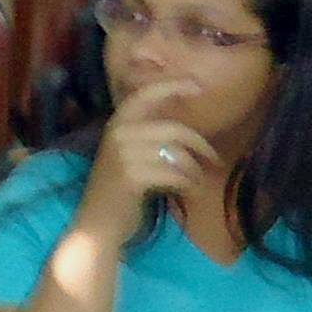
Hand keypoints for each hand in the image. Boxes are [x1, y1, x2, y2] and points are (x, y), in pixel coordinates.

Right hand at [87, 77, 215, 218]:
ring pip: (178, 155)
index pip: (145, 97)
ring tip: (197, 182)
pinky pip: (176, 174)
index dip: (171, 87)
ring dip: (195, 171)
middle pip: (174, 130)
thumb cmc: (117, 193)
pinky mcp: (133, 176)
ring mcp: (124, 155)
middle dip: (200, 145)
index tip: (196, 85)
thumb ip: (146, 138)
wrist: (97, 226)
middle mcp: (118, 135)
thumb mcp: (127, 157)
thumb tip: (182, 128)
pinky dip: (189, 184)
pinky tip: (188, 192)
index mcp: (116, 126)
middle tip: (214, 160)